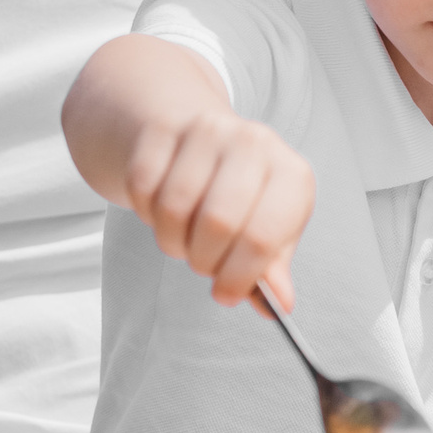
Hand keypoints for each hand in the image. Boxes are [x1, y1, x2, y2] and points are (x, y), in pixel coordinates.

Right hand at [121, 110, 315, 309]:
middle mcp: (254, 144)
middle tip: (203, 264)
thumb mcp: (269, 229)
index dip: (239, 277)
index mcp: (291, 175)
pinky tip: (163, 209)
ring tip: (185, 237)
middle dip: (203, 259)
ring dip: (172, 240)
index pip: (263, 237)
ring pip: (173, 208)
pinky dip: (147, 213)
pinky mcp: (164, 129)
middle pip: (217, 223)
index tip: (225, 294)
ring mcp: (208, 130)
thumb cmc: (242, 193)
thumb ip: (271, 269)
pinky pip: (142, 188)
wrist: (199, 140)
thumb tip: (279, 304)